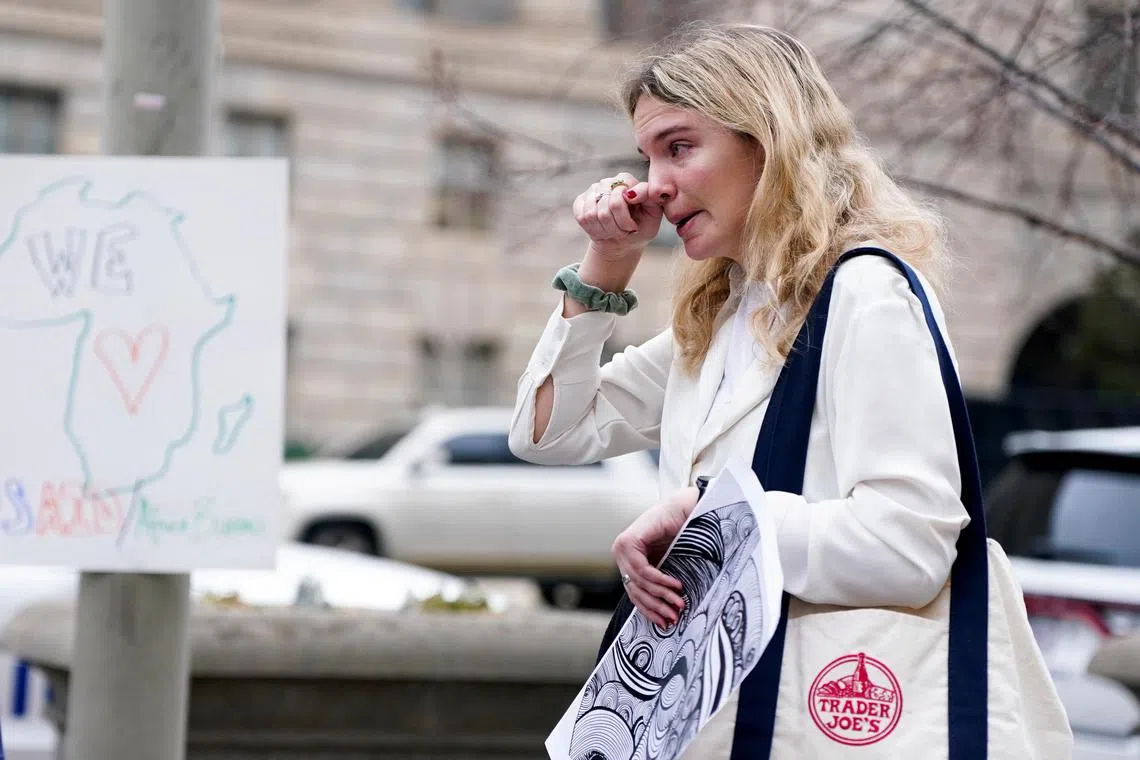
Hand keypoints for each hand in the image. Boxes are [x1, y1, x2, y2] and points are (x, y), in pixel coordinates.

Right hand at [573, 172, 663, 259]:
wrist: (624, 241)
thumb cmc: (642, 226)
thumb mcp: (653, 213)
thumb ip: (647, 196)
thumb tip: (629, 193)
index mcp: (626, 179)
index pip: (618, 199)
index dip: (624, 220)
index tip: (633, 227)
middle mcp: (607, 182)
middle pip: (604, 209)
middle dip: (615, 227)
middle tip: (623, 232)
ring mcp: (592, 191)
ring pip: (591, 215)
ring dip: (605, 230)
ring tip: (614, 231)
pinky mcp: (580, 203)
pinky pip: (582, 218)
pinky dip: (593, 230)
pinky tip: (601, 230)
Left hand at [613, 486, 699, 628]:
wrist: (686, 509)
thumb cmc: (680, 534)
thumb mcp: (668, 564)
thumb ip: (661, 583)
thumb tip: (665, 615)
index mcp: (629, 560)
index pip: (634, 592)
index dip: (650, 610)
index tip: (665, 623)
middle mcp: (622, 554)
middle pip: (635, 590)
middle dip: (657, 606)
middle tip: (674, 616)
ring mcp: (622, 547)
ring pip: (639, 582)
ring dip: (661, 595)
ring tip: (679, 603)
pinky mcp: (629, 542)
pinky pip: (643, 570)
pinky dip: (660, 580)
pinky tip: (675, 585)